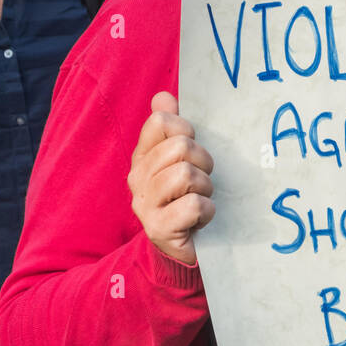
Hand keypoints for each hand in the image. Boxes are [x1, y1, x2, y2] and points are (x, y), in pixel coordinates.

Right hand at [128, 91, 214, 264]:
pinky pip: (193, 205)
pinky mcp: (158, 229)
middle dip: (203, 162)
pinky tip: (201, 218)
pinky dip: (207, 211)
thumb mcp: (181, 161)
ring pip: (186, 174)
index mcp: (143, 157)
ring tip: (201, 199)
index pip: (161, 123)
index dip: (186, 130)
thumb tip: (163, 96)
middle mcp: (138, 178)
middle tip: (202, 181)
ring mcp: (145, 204)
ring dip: (206, 188)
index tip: (193, 149)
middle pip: (180, 147)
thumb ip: (172, 128)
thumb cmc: (186, 199)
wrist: (182, 249)